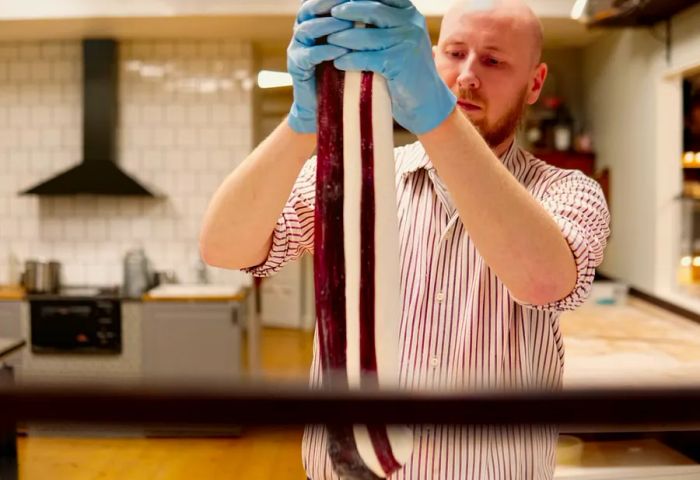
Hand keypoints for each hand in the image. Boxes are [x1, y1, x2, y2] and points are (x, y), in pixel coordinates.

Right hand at [287, 0, 352, 133]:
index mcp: (314, 23)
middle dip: (328, 4)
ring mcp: (296, 49)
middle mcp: (302, 33)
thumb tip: (383, 9)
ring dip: (329, 27)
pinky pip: (308, 56)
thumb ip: (359, 29)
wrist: (328, 107)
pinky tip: (341, 51)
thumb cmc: (344, 75)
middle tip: (349, 2)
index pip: (320, 2)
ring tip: (349, 25)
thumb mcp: (353, 48)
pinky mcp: (296, 68)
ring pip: (307, 30)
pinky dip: (324, 51)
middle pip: (308, 9)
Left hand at [328, 0, 455, 133]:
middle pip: (372, 9)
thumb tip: (347, 8)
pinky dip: (350, 60)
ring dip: (343, 37)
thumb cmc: (406, 69)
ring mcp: (407, 43)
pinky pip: (368, 58)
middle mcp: (411, 23)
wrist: (427, 101)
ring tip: (327, 41)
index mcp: (409, 13)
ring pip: (367, 34)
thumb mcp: (398, 39)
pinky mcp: (400, 64)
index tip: (335, 2)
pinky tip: (337, 62)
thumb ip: (383, 22)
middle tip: (328, 17)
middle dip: (347, 11)